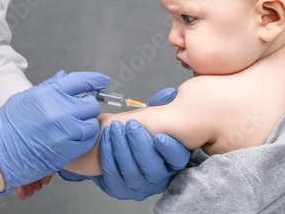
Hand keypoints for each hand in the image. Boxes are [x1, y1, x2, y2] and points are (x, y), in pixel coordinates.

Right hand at [0, 70, 109, 194]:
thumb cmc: (8, 127)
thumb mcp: (26, 98)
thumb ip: (49, 87)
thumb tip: (65, 76)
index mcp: (48, 94)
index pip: (81, 80)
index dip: (96, 79)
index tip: (103, 81)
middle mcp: (59, 111)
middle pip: (91, 104)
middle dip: (87, 106)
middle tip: (79, 110)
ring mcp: (64, 132)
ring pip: (92, 123)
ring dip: (87, 124)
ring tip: (75, 126)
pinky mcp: (67, 150)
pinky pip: (88, 141)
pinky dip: (85, 139)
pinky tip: (74, 138)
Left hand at [58, 88, 189, 199]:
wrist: (114, 140)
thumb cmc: (137, 127)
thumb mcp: (151, 115)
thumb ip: (160, 106)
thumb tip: (170, 94)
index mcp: (173, 159)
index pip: (178, 160)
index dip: (170, 150)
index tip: (159, 136)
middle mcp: (160, 177)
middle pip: (153, 169)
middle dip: (139, 145)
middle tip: (130, 124)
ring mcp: (140, 187)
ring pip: (132, 174)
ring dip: (121, 149)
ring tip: (114, 129)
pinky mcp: (121, 190)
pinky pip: (113, 179)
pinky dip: (108, 157)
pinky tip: (106, 140)